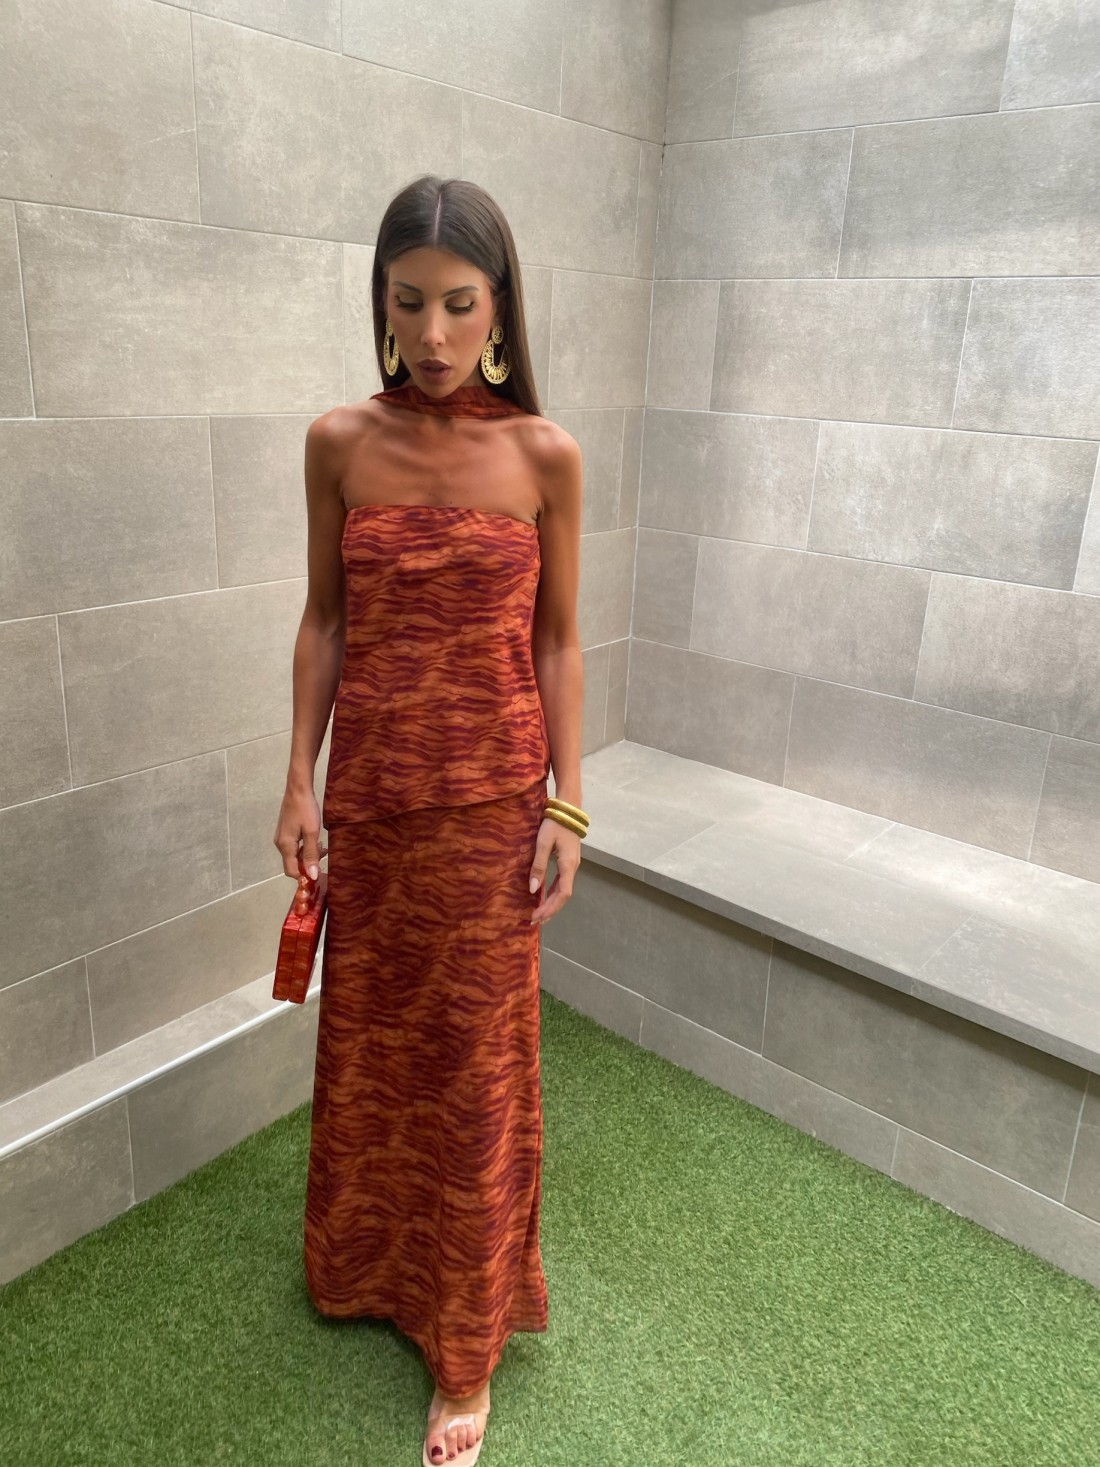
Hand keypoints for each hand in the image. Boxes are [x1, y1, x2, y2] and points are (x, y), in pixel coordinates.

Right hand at [274, 786, 327, 911]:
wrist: (298, 788)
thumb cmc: (306, 809)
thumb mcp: (312, 832)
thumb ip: (311, 854)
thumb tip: (312, 875)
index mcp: (285, 846)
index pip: (291, 871)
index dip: (304, 875)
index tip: (319, 873)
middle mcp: (280, 844)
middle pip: (293, 864)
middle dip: (308, 863)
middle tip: (324, 854)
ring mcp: (281, 837)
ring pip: (295, 855)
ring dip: (308, 855)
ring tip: (322, 846)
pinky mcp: (285, 831)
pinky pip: (295, 846)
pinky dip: (305, 847)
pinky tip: (315, 840)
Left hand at [528, 817, 580, 923]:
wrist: (568, 809)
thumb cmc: (554, 824)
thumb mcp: (543, 844)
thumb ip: (538, 866)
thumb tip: (533, 890)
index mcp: (568, 866)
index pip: (562, 894)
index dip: (550, 908)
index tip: (537, 917)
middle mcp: (572, 868)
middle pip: (563, 896)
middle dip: (550, 910)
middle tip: (535, 920)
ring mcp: (572, 865)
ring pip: (563, 890)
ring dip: (552, 902)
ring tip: (539, 913)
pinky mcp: (568, 861)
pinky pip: (562, 882)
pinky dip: (553, 892)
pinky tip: (544, 896)